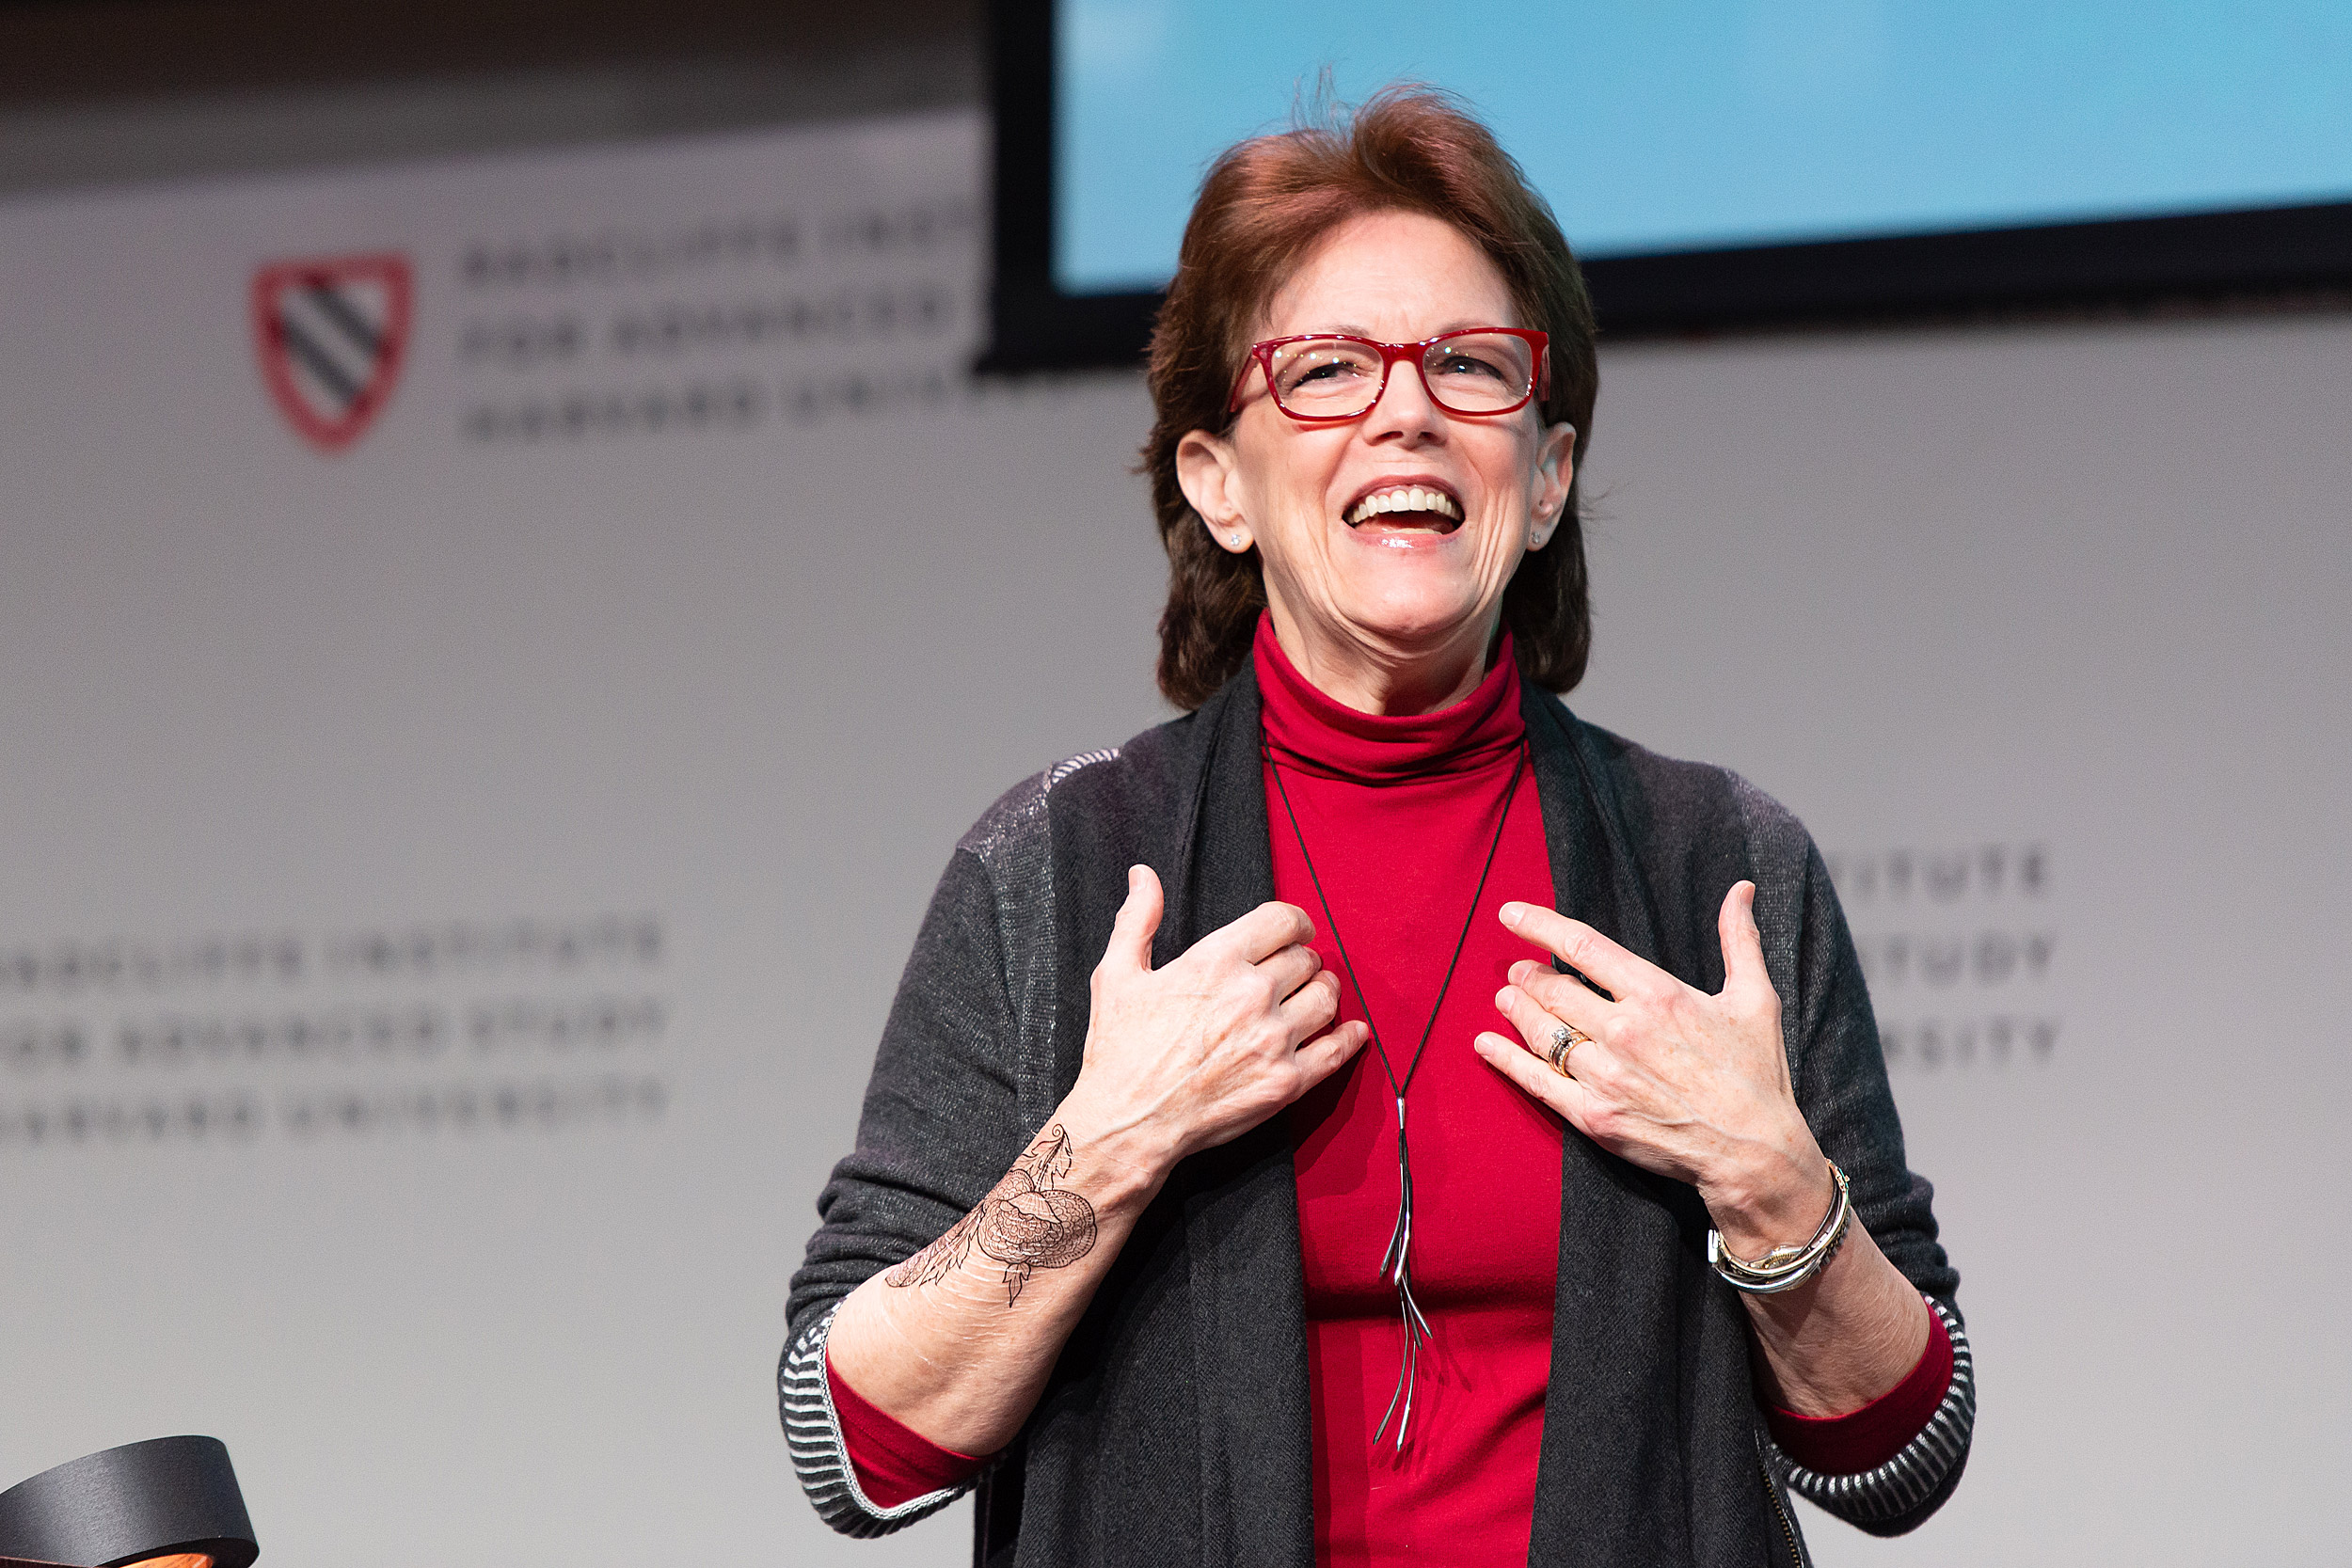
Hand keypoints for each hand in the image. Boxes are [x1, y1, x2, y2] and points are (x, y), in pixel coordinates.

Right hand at [1064, 865, 1368, 1185]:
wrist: (1128, 1122)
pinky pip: (1336, 1050)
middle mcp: (1252, 994)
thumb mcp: (1117, 975)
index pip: (1284, 921)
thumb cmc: (1119, 1051)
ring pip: (1326, 998)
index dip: (1295, 923)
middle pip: (1307, 959)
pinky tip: (1352, 1031)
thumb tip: (1143, 876)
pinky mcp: (1286, 1082)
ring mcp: (1273, 1039)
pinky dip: (1349, 1037)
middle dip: (1302, 961)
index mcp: (1217, 961)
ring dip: (1324, 993)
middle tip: (1295, 972)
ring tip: (1314, 997)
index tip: (1295, 932)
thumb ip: (1138, 920)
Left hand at [1472, 881, 1831, 1255]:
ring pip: (1541, 1032)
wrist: (1754, 1152)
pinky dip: (1505, 1059)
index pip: (1582, 946)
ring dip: (1517, 1009)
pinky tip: (1486, 1045)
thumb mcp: (1755, 998)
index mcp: (1657, 995)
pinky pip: (1536, 1081)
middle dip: (1528, 976)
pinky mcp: (1593, 1116)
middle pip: (1553, 990)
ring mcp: (1604, 1075)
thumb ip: (1739, 939)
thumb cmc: (1757, 1074)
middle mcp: (1623, 1031)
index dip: (1540, 925)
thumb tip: (1740, 890)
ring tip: (1506, 997)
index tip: (1511, 914)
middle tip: (1518, 971)